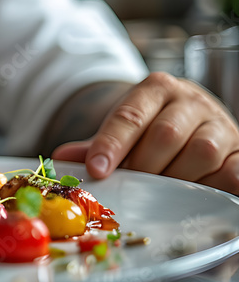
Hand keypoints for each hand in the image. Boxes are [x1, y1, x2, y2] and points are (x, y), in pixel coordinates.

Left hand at [53, 72, 238, 194]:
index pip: (129, 116)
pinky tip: (196, 193)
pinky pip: (232, 171)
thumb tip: (60, 159)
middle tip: (130, 186)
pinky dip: (214, 186)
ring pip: (200, 152)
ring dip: (176, 178)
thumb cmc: (153, 129)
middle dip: (143, 166)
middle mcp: (191, 100)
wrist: (196, 121)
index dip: (111, 144)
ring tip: (160, 191)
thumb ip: (95, 145)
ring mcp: (220, 123)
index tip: (96, 170)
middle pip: (165, 135)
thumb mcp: (123, 130)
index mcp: (156, 88)